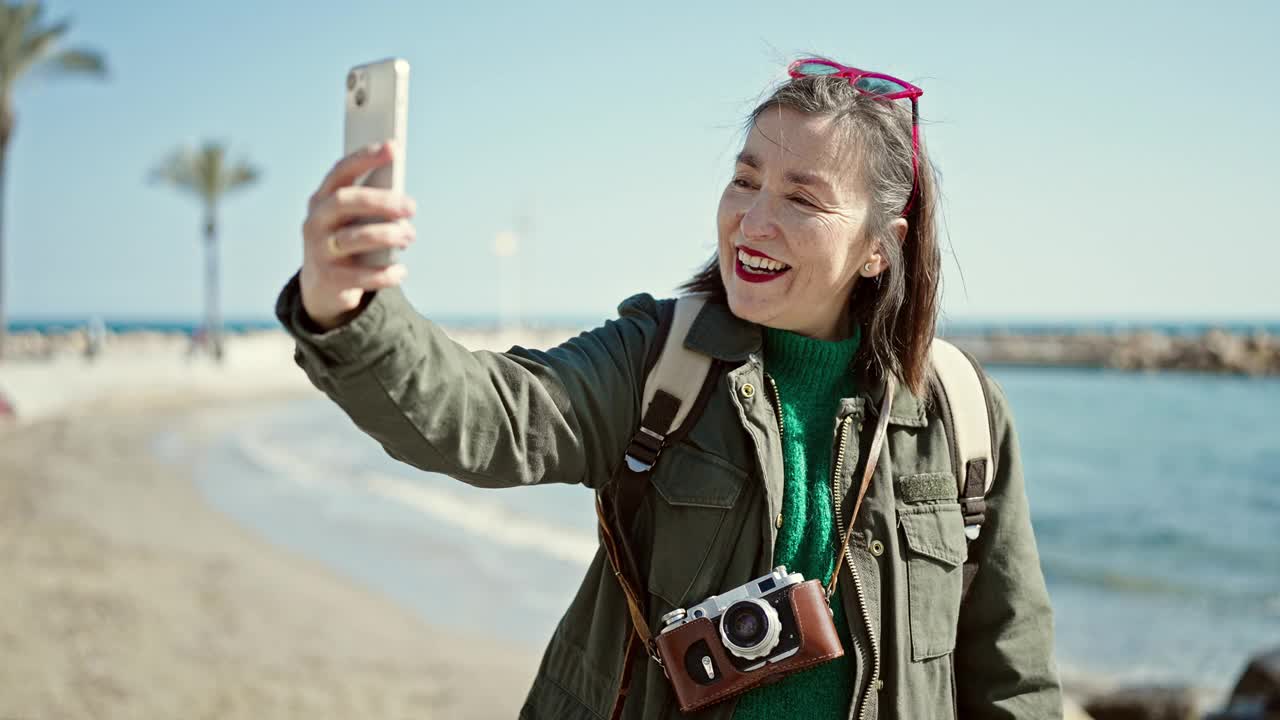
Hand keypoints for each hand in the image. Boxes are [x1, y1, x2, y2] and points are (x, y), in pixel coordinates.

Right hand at [299, 141, 416, 330]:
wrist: (323, 286)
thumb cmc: (348, 240)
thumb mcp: (354, 221)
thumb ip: (372, 206)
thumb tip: (404, 199)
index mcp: (322, 199)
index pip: (341, 171)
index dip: (365, 158)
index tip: (392, 147)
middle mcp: (316, 221)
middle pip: (345, 202)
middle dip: (380, 200)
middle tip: (412, 206)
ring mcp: (319, 250)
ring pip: (352, 238)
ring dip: (387, 236)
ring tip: (410, 236)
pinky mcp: (329, 279)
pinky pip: (360, 276)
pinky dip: (385, 274)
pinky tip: (401, 271)